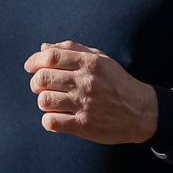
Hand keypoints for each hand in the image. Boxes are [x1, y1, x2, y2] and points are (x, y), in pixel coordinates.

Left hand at [26, 42, 158, 143]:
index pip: (51, 57)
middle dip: (36, 83)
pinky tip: (58, 118)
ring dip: (43, 101)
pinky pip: (51, 122)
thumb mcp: (101, 59)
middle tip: (42, 87)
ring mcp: (84, 104)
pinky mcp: (83, 125)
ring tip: (52, 103)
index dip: (35, 61)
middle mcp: (86, 82)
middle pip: (42, 78)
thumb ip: (72, 50)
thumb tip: (43, 48)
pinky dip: (49, 120)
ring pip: (44, 100)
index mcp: (90, 63)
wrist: (141, 112)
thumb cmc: (117, 83)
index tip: (31, 67)